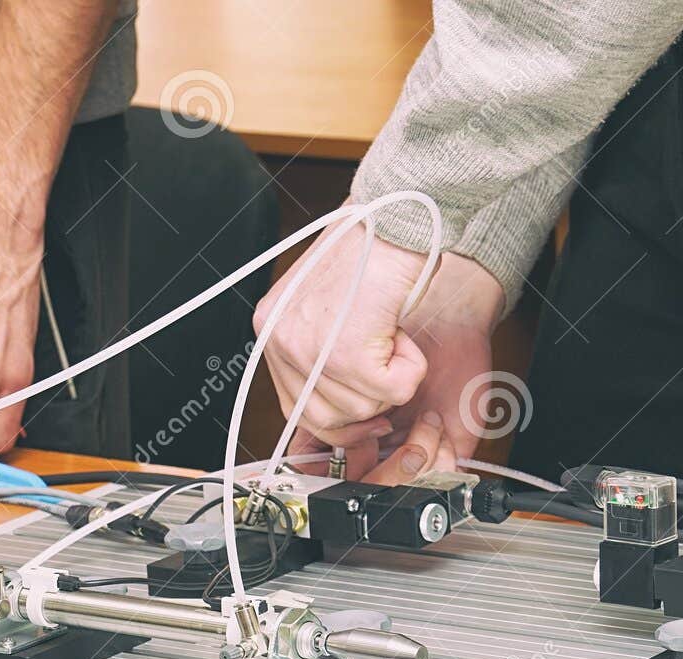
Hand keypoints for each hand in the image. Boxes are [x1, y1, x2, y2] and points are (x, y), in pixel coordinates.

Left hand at [257, 233, 504, 478]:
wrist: (394, 213)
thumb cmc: (373, 249)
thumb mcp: (329, 305)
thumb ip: (323, 352)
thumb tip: (347, 416)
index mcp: (271, 330)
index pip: (295, 407)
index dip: (340, 420)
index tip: (372, 415)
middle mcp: (279, 340)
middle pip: (326, 418)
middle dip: (368, 402)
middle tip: (388, 362)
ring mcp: (307, 347)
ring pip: (361, 409)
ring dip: (393, 379)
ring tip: (392, 332)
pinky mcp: (345, 352)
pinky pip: (392, 392)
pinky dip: (411, 369)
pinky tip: (402, 331)